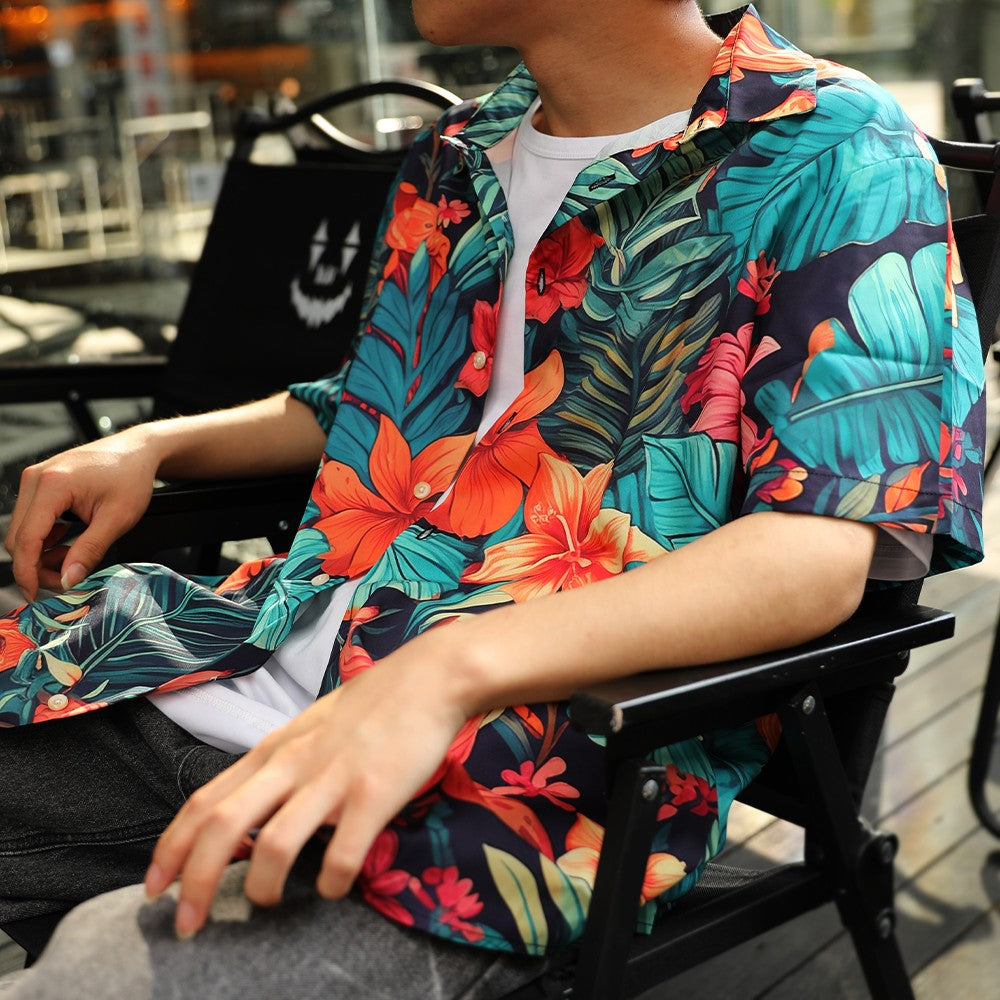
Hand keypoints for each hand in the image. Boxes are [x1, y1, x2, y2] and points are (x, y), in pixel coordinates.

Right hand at [4, 428, 159, 599]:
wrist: (139, 450)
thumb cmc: (132, 476)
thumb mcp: (117, 519)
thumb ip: (90, 550)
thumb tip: (68, 579)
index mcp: (53, 484)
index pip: (26, 539)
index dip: (28, 573)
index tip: (36, 595)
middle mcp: (36, 478)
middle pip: (18, 537)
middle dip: (36, 566)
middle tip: (65, 582)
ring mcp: (36, 479)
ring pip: (23, 531)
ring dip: (41, 554)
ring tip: (72, 561)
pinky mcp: (41, 483)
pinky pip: (31, 520)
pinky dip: (45, 539)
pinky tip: (67, 545)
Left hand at [144, 645, 470, 938]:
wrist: (430, 678)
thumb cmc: (372, 704)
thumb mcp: (309, 728)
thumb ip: (278, 766)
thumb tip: (250, 813)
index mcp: (274, 749)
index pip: (205, 801)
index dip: (171, 848)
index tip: (154, 887)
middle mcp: (293, 763)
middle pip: (223, 826)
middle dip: (194, 882)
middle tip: (185, 924)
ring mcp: (333, 778)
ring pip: (274, 844)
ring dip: (260, 887)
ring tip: (265, 903)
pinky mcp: (373, 793)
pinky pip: (343, 854)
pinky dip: (331, 883)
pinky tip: (335, 888)